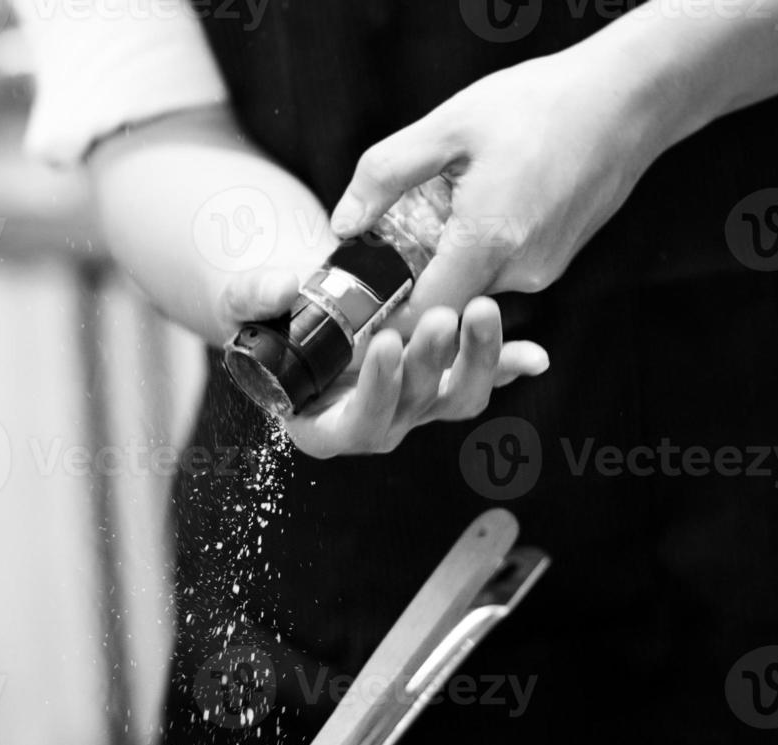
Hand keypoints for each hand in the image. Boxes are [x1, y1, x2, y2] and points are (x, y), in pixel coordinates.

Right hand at [220, 269, 547, 457]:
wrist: (300, 303)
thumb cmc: (264, 318)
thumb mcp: (242, 308)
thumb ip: (252, 298)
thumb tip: (283, 286)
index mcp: (324, 425)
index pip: (355, 425)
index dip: (375, 392)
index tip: (384, 345)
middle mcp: (376, 422)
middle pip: (414, 408)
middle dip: (429, 363)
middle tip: (437, 317)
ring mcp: (415, 403)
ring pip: (457, 398)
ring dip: (476, 359)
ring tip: (482, 310)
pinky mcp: (444, 377)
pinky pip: (482, 377)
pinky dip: (508, 364)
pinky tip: (534, 355)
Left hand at [329, 49, 670, 316]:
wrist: (628, 98)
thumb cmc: (541, 104)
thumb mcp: (448, 127)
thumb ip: (385, 175)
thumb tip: (343, 222)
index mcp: (487, 243)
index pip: (421, 316)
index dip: (386, 319)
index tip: (358, 305)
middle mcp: (519, 272)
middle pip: (445, 303)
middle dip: (412, 281)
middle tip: (386, 243)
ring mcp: (542, 271)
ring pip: (473, 287)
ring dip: (447, 261)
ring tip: (440, 209)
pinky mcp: (556, 262)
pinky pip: (501, 271)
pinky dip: (479, 250)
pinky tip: (480, 204)